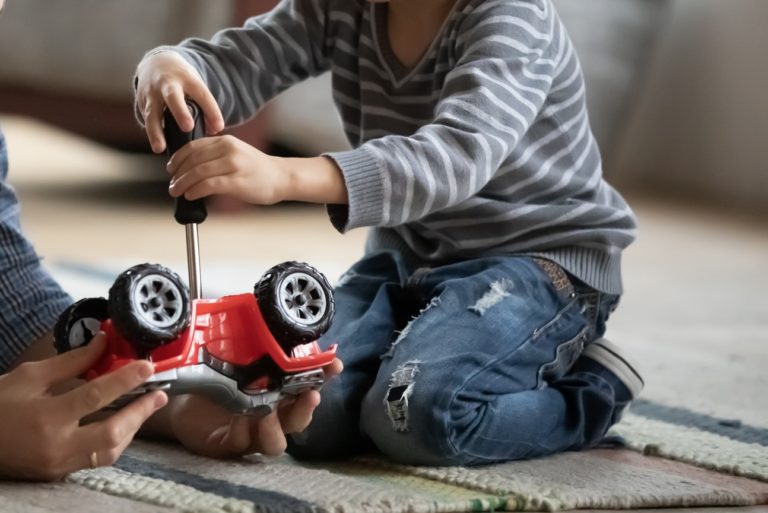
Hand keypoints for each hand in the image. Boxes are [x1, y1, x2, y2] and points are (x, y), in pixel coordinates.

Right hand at [0, 335, 167, 480]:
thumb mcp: (29, 376)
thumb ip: (71, 362)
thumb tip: (103, 342)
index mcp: (46, 417)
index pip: (96, 396)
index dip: (126, 379)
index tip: (147, 366)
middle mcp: (56, 445)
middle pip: (112, 431)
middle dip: (141, 411)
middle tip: (160, 394)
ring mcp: (59, 464)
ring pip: (110, 451)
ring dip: (132, 428)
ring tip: (146, 406)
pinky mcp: (60, 473)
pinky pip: (98, 459)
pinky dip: (115, 441)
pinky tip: (123, 425)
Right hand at [135, 51, 224, 152]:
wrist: (156, 62)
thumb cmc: (183, 80)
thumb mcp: (195, 85)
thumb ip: (205, 106)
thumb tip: (214, 130)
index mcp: (187, 78)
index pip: (202, 94)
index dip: (211, 110)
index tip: (219, 127)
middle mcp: (168, 83)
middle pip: (173, 97)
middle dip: (180, 112)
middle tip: (188, 127)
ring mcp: (152, 92)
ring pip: (152, 112)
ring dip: (156, 131)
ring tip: (160, 148)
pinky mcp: (142, 102)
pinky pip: (147, 119)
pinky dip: (151, 133)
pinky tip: (157, 146)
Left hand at [167, 135, 287, 204]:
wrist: (281, 177)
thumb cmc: (257, 169)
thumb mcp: (235, 152)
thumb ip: (215, 154)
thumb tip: (189, 167)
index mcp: (226, 141)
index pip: (193, 146)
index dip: (177, 158)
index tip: (171, 169)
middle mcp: (229, 150)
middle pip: (193, 160)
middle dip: (178, 174)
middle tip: (172, 184)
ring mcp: (234, 165)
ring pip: (198, 172)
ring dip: (183, 183)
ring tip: (177, 192)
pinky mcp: (238, 181)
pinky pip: (210, 185)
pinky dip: (196, 190)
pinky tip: (191, 195)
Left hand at [168, 358, 342, 458]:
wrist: (185, 399)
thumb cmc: (218, 379)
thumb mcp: (241, 357)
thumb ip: (262, 343)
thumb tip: (276, 318)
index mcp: (280, 396)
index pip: (309, 389)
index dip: (323, 378)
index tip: (334, 366)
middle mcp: (271, 418)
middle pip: (298, 421)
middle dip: (306, 408)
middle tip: (310, 395)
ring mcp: (252, 434)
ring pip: (274, 443)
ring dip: (275, 428)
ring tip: (269, 411)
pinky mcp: (228, 445)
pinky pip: (239, 443)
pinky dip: (242, 431)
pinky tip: (240, 417)